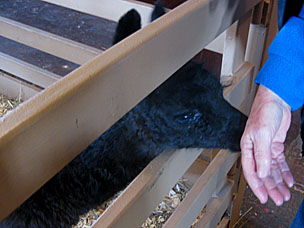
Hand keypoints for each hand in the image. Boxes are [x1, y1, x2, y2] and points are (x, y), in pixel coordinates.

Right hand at [241, 85, 293, 205]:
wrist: (276, 100)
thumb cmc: (263, 112)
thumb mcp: (261, 134)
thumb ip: (261, 154)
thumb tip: (261, 173)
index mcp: (247, 147)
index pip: (250, 171)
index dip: (257, 186)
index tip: (263, 198)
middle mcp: (256, 150)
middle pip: (262, 174)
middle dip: (271, 188)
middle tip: (278, 199)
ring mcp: (266, 149)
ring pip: (271, 170)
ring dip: (278, 183)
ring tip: (285, 194)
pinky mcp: (275, 146)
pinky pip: (279, 163)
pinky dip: (284, 172)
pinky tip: (288, 180)